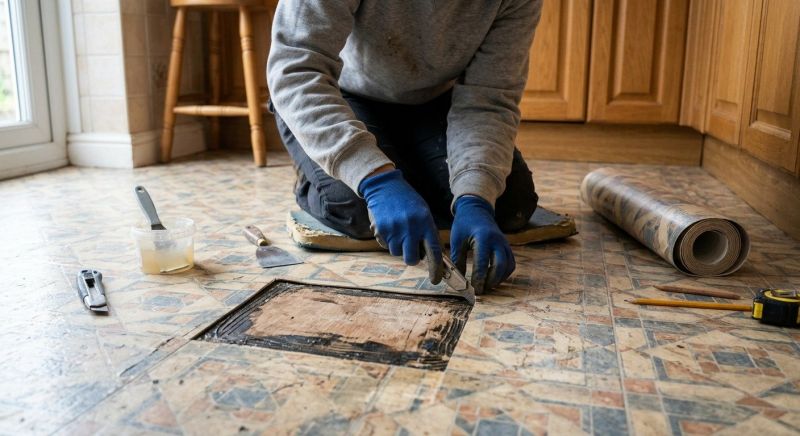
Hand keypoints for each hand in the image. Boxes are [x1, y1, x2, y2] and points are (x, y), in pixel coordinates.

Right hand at [359, 169, 442, 283]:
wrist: (385, 186)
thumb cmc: (407, 201)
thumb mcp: (423, 213)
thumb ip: (427, 233)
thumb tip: (432, 256)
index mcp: (425, 223)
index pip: (434, 252)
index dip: (436, 269)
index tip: (436, 279)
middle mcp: (410, 228)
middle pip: (412, 260)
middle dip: (412, 258)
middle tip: (410, 249)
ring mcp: (394, 230)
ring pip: (397, 253)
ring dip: (398, 247)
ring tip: (398, 230)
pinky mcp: (381, 231)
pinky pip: (385, 246)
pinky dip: (388, 240)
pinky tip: (389, 226)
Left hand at [450, 195, 514, 293]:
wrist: (477, 209)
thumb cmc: (464, 224)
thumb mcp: (457, 240)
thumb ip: (458, 259)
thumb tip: (457, 280)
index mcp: (483, 237)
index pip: (483, 262)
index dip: (478, 278)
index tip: (471, 288)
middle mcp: (497, 240)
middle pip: (500, 266)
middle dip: (491, 281)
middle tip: (480, 290)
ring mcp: (504, 243)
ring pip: (508, 266)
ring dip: (498, 279)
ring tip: (485, 286)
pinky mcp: (507, 247)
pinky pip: (510, 264)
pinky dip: (503, 274)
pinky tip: (492, 279)